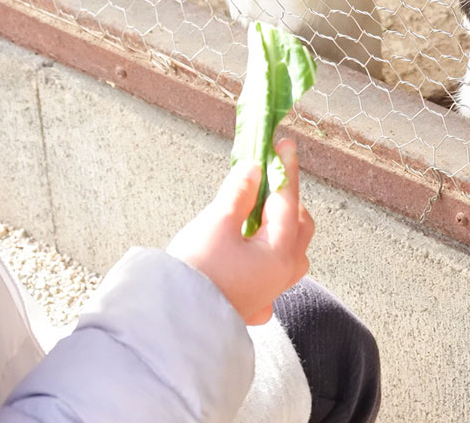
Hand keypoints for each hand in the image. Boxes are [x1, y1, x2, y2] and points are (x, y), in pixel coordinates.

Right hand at [168, 139, 314, 324]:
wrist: (171, 325)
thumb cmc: (195, 274)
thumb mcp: (216, 223)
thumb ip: (239, 193)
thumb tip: (255, 170)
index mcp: (280, 252)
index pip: (287, 199)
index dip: (285, 168)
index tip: (285, 144)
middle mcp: (283, 273)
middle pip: (298, 226)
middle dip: (286, 199)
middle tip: (266, 178)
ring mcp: (270, 291)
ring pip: (290, 251)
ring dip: (279, 227)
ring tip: (256, 210)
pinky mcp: (253, 303)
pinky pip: (272, 275)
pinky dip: (267, 255)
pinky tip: (251, 250)